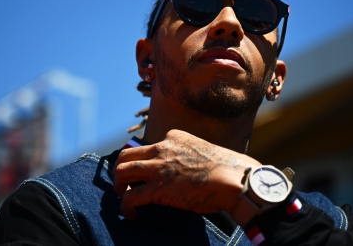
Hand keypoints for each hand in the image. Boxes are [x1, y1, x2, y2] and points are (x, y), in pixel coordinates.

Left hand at [112, 129, 260, 219]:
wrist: (234, 179)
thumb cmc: (227, 169)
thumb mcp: (202, 151)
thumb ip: (187, 156)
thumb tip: (184, 171)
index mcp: (174, 138)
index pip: (148, 145)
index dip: (142, 160)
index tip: (144, 172)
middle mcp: (162, 148)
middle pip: (126, 154)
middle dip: (120, 169)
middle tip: (123, 182)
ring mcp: (158, 167)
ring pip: (122, 172)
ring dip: (117, 185)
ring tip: (122, 196)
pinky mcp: (158, 188)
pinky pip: (131, 197)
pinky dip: (125, 206)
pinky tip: (130, 214)